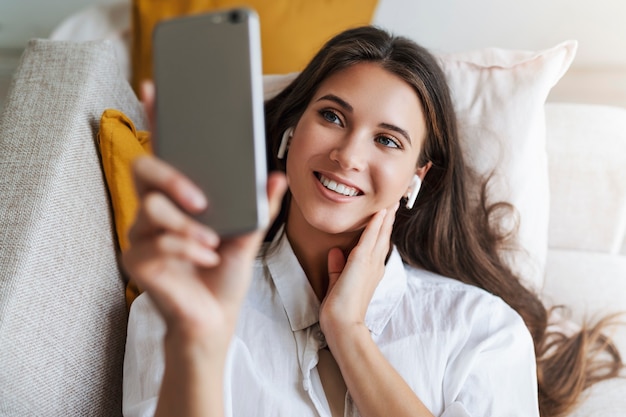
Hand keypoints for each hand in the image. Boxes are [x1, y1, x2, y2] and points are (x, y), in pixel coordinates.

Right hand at [122, 82, 286, 350]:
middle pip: (144, 169)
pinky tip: (205, 257)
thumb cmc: (226, 272)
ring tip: (211, 242)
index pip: (165, 151)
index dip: (157, 120)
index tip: (155, 89)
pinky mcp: (136, 260)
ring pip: (149, 210)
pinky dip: (185, 249)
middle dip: (173, 179)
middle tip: (201, 199)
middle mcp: (154, 209)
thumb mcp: (249, 236)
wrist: (215, 316)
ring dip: (186, 226)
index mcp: (180, 196)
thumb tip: (277, 177)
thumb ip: (260, 207)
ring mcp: (141, 234)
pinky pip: (154, 243)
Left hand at [319, 202, 398, 343]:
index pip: (377, 246)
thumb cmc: (340, 310)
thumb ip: (337, 267)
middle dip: (388, 219)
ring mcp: (369, 263)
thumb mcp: (337, 283)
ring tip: (392, 201)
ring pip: (380, 234)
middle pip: (383, 237)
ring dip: (385, 216)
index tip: (385, 216)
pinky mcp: (361, 262)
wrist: (342, 324)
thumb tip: (334, 252)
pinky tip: (380, 212)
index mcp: (370, 271)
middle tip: (394, 203)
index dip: (381, 230)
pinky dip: (375, 224)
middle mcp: (373, 266)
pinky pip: (370, 238)